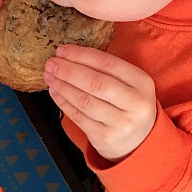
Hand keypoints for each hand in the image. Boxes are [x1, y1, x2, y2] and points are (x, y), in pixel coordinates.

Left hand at [43, 45, 157, 161]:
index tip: (62, 50)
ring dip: (63, 86)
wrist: (140, 141)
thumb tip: (70, 55)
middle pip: (95, 83)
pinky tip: (55, 92)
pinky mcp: (104, 137)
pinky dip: (63, 102)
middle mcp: (134, 103)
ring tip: (50, 76)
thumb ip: (108, 70)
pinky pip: (78, 117)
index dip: (82, 55)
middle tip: (51, 63)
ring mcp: (119, 123)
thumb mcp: (131, 84)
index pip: (108, 64)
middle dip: (69, 71)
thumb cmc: (130, 105)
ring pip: (84, 101)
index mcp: (142, 82)